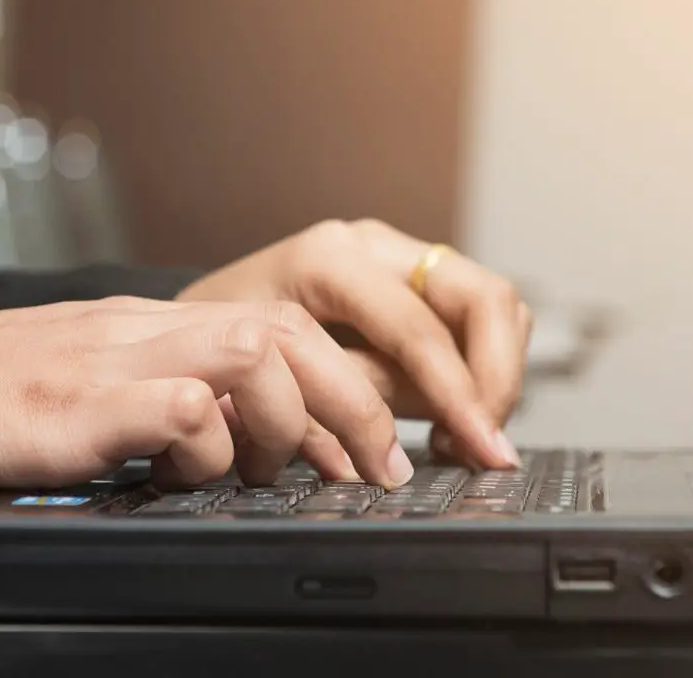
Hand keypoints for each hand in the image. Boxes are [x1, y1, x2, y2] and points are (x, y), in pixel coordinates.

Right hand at [0, 296, 414, 490]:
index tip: (370, 450)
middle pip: (287, 332)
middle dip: (349, 403)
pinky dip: (206, 442)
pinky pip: (177, 405)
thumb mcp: (110, 380)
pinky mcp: (85, 403)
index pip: (283, 326)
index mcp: (162, 322)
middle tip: (368, 470)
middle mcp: (153, 327)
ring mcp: (121, 358)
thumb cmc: (12, 392)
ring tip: (254, 473)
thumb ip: (180, 396)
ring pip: (251, 354)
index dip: (345, 387)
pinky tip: (186, 469)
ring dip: (281, 423)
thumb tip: (256, 441)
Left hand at [175, 219, 531, 468]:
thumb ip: (341, 403)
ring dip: (492, 376)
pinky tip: (442, 420)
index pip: (420, 328)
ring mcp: (395, 256)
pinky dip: (477, 370)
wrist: (195, 322)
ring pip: (492, 306)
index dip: (461, 393)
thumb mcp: (267, 379)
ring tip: (455, 439)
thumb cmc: (217, 348)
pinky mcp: (409, 282)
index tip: (481, 448)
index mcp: (329, 258)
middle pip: (484, 297)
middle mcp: (371, 245)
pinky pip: (473, 320)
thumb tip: (401, 446)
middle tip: (485, 445)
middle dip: (498, 378)